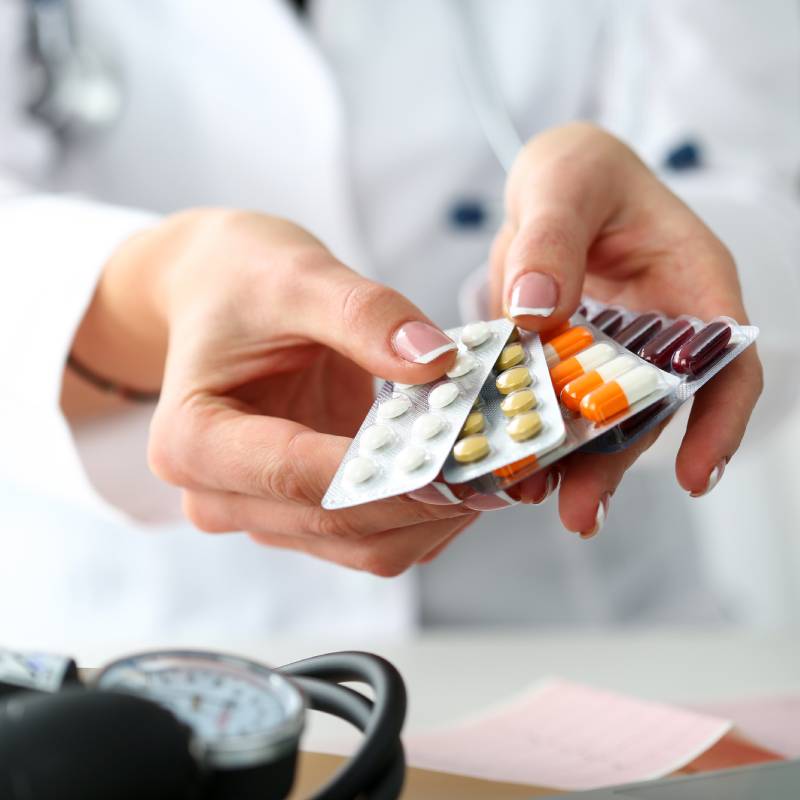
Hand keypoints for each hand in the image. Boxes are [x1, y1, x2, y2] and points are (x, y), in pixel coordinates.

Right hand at [69, 209, 479, 573]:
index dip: (385, 474)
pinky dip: (428, 513)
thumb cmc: (242, 280)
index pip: (296, 473)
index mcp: (193, 441)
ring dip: (437, 514)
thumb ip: (364, 316)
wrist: (221, 295)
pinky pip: (378, 534)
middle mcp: (220, 496)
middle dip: (427, 499)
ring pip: (366, 546)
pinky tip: (466, 469)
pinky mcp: (307, 511)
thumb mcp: (297, 276)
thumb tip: (436, 360)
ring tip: (498, 465)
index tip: (464, 454)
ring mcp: (266, 512)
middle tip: (507, 461)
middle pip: (339, 525)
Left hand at [490, 123, 762, 535]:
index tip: (696, 477)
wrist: (548, 189)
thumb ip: (552, 237)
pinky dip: (537, 435)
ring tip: (535, 498)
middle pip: (652, 408)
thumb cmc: (577, 170)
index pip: (725, 360)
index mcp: (690, 282)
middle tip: (580, 512)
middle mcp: (658, 328)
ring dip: (574, 464)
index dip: (718, 422)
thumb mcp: (565, 181)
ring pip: (602, 419)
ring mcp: (611, 352)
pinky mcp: (568, 364)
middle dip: (618, 463)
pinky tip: (511, 464)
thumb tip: (537, 310)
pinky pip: (557, 406)